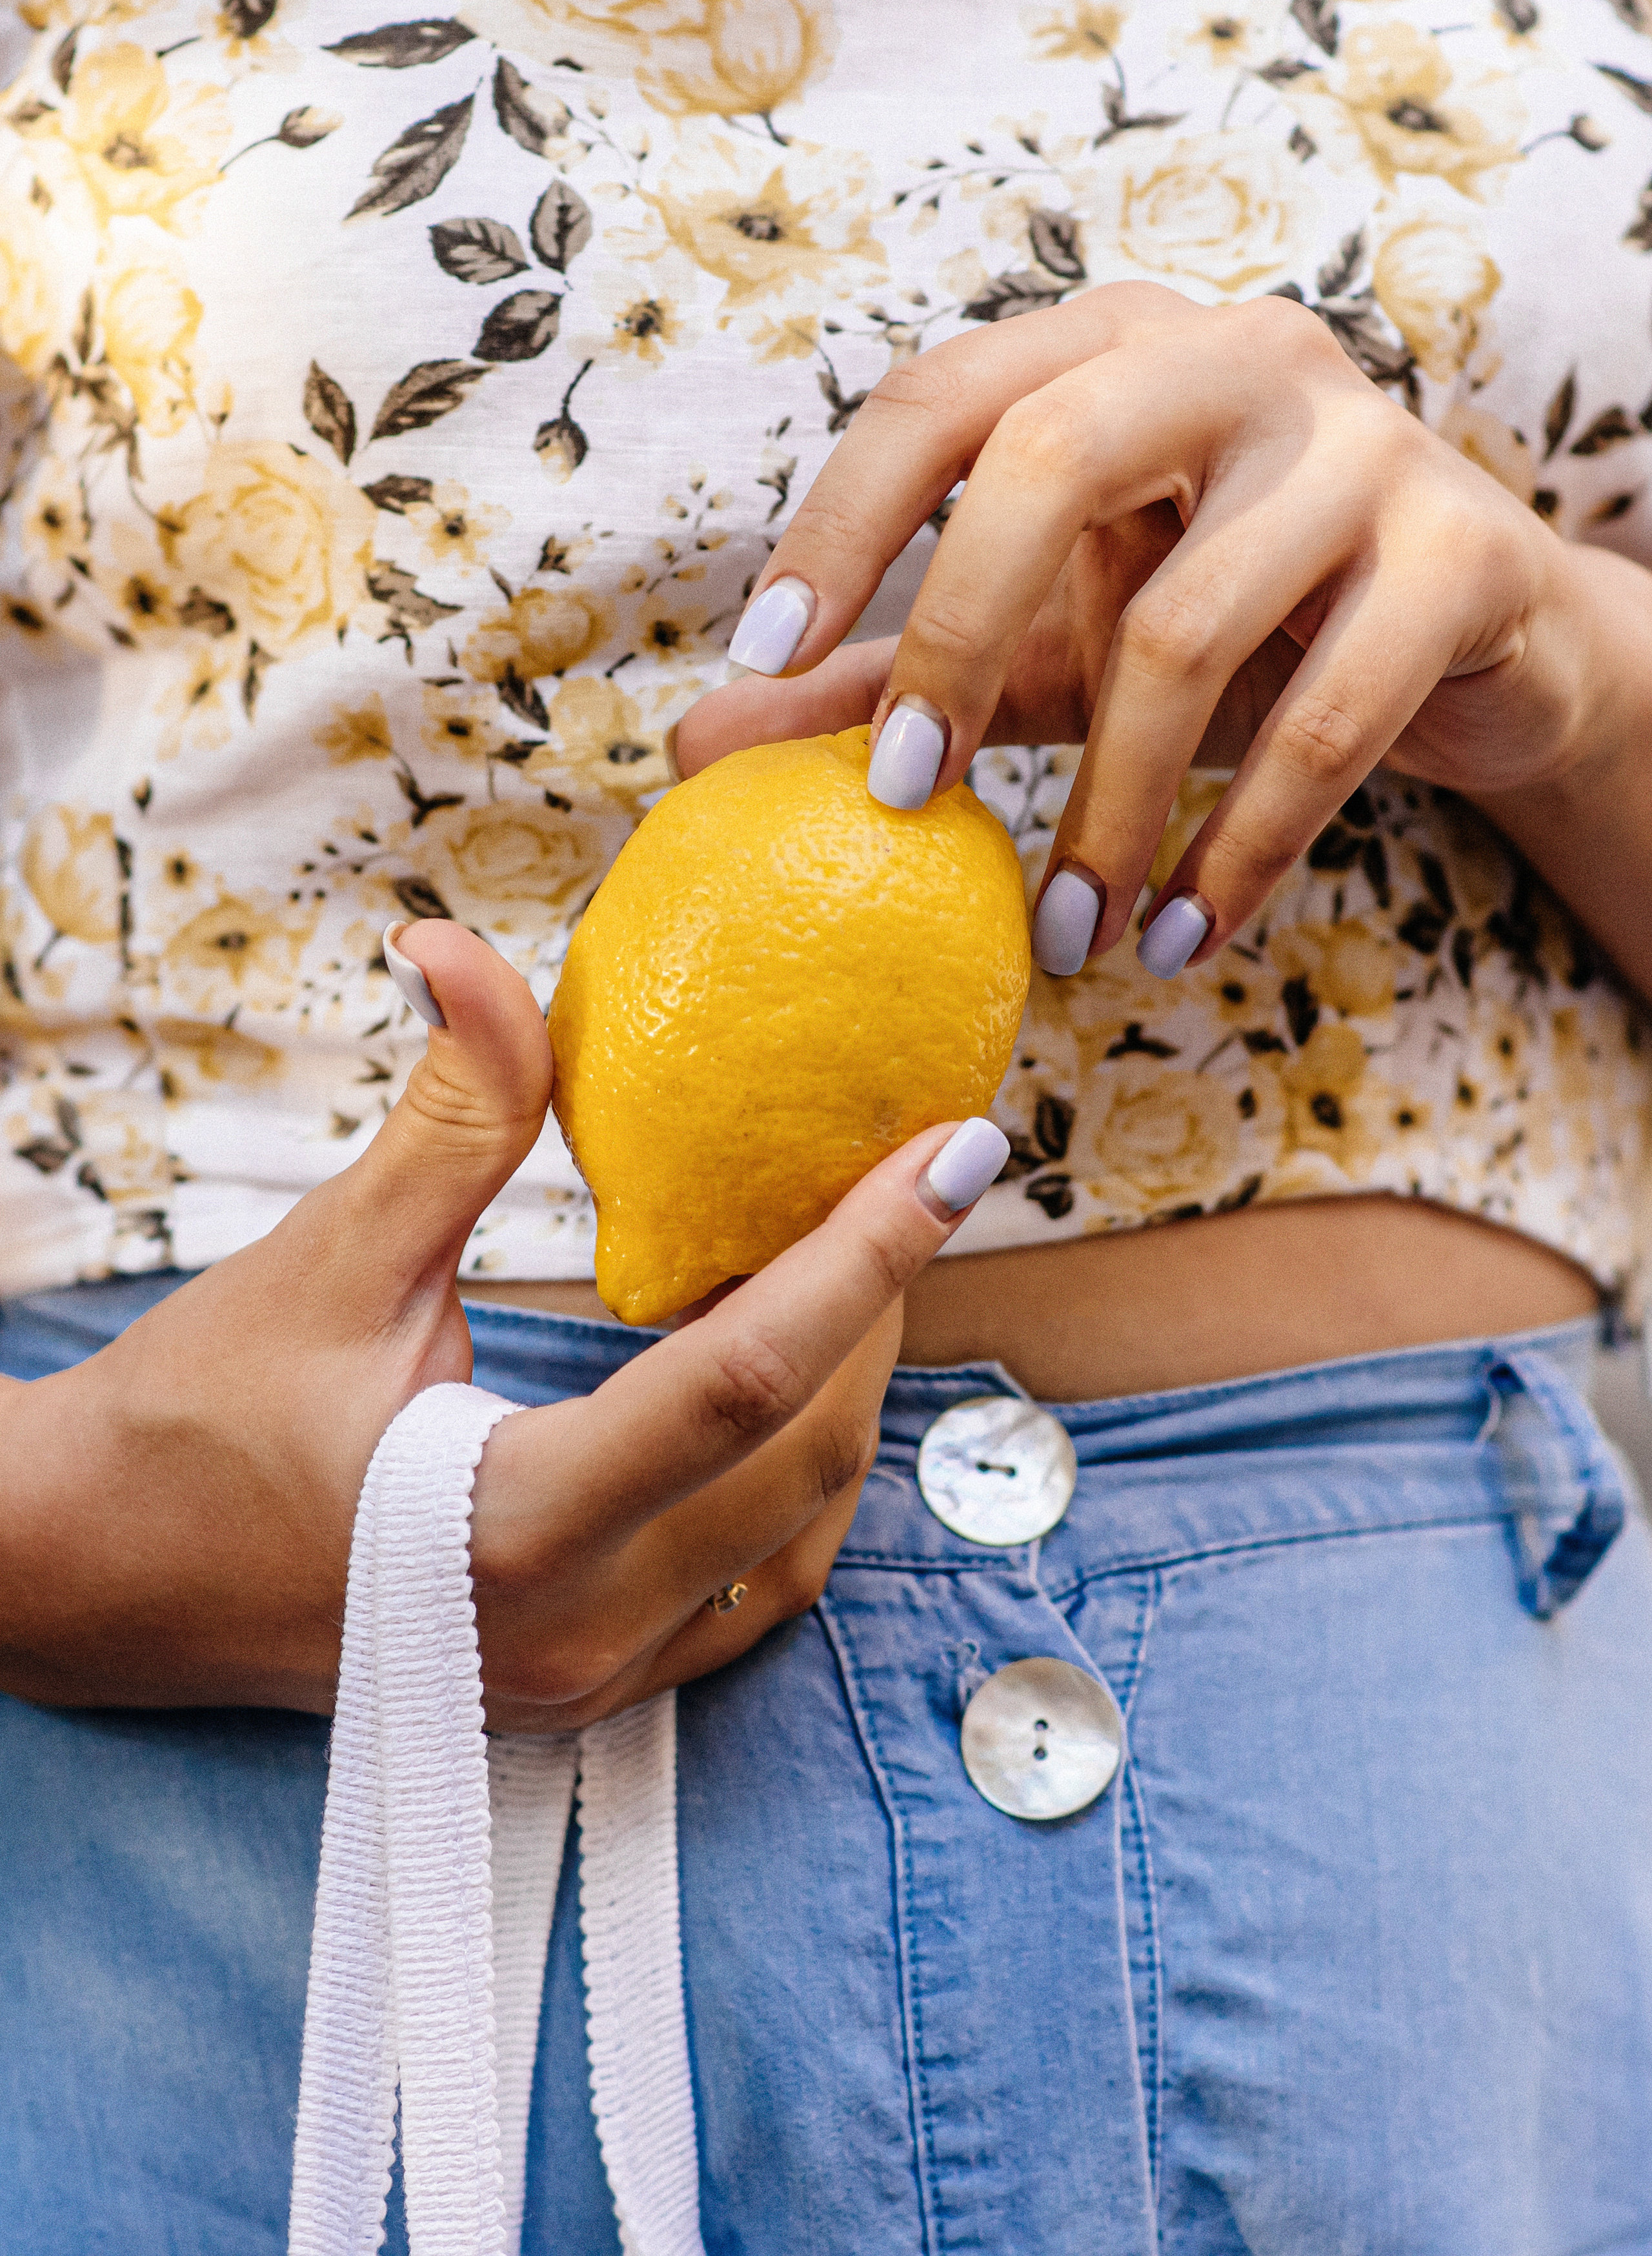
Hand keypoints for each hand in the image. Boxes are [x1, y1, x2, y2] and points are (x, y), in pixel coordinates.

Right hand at [0, 921, 1001, 1724]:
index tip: (955, 1151)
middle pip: (802, 1459)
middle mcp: (569, 1632)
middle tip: (901, 1180)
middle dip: (877, 1312)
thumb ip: (447, 1119)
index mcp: (502, 1531)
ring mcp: (584, 1682)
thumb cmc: (195, 1421)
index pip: (744, 1381)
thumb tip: (470, 950)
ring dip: (845, 1394)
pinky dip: (793, 1475)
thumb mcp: (326, 1259)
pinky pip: (753, 1589)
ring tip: (846, 1260)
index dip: (866, 1255)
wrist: (96, 1580)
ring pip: (800, 1534)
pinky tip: (785, 1374)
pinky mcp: (586, 1690)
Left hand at [685, 283, 1636, 980]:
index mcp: (1111, 350)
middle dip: (956, 642)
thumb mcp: (1049, 646)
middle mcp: (1236, 356)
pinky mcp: (1464, 555)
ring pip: (1190, 627)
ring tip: (1063, 938)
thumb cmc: (1232, 631)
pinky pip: (1328, 724)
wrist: (1477, 648)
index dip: (838, 523)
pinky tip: (1181, 941)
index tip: (761, 656)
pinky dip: (1241, 853)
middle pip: (1052, 460)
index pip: (940, 398)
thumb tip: (694, 746)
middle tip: (907, 806)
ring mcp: (1364, 444)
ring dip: (1109, 811)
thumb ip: (888, 681)